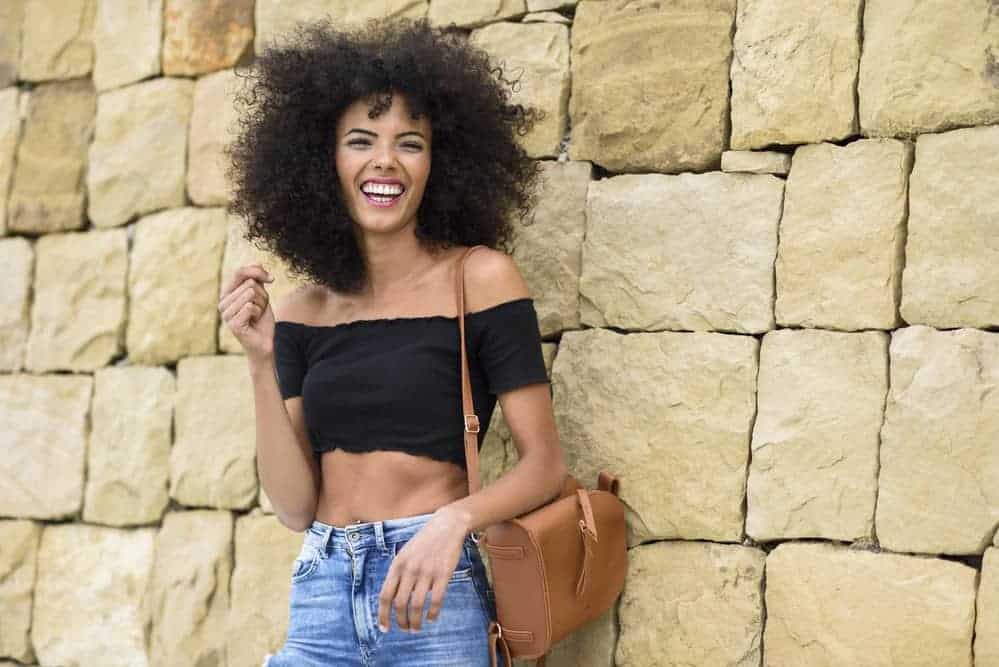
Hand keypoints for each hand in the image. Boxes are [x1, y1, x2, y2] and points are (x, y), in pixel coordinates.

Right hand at [219, 263, 274, 362]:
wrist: (264, 342)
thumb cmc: (261, 319)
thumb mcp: (262, 296)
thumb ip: (257, 280)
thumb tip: (258, 262)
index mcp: (227, 293)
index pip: (240, 272)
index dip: (258, 271)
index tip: (271, 279)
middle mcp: (223, 302)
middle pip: (250, 283)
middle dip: (263, 295)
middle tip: (259, 309)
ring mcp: (226, 313)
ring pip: (251, 294)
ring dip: (261, 305)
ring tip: (256, 315)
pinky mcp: (232, 323)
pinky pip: (251, 307)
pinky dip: (259, 314)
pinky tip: (254, 322)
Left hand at [377, 506, 471, 632]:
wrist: (446, 526)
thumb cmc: (424, 541)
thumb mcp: (405, 553)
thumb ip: (399, 573)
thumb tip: (394, 598)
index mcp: (397, 565)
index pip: (385, 595)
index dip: (383, 615)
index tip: (384, 628)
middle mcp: (410, 569)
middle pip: (400, 603)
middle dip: (401, 621)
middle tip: (404, 629)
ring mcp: (426, 572)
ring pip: (417, 605)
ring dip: (416, 621)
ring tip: (416, 629)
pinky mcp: (443, 574)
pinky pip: (436, 600)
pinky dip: (432, 613)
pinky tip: (431, 618)